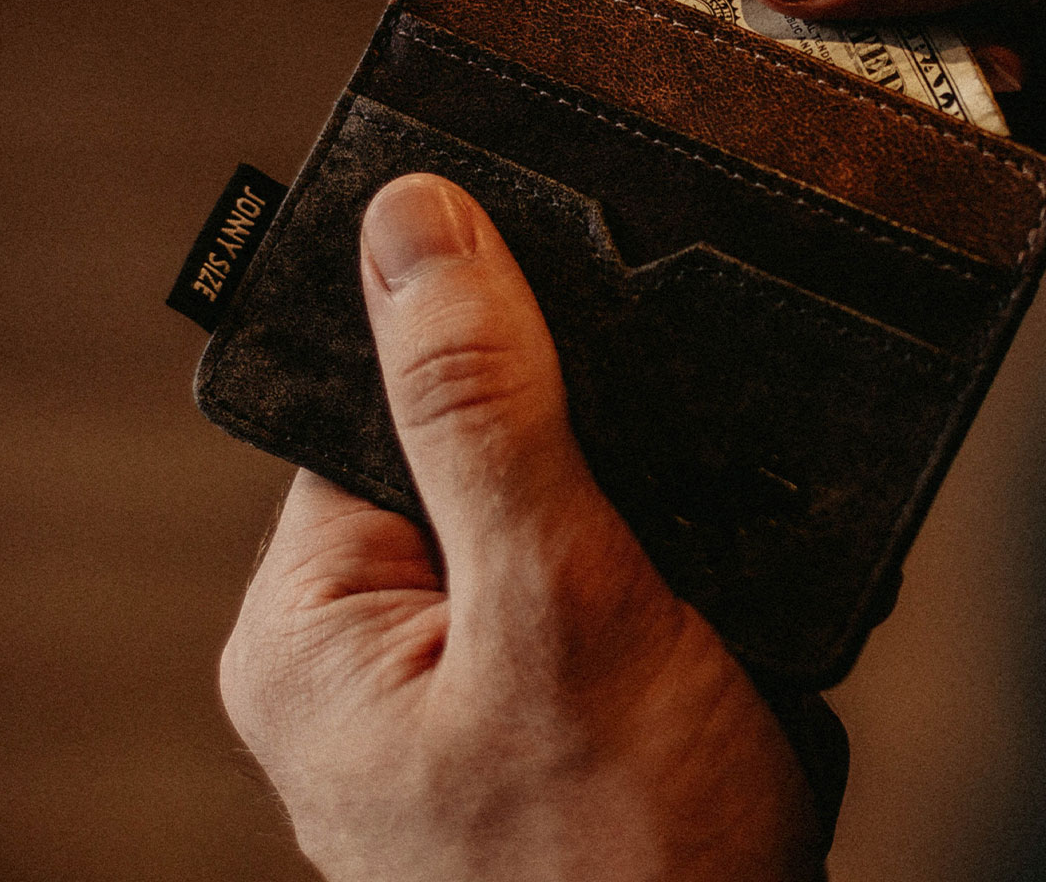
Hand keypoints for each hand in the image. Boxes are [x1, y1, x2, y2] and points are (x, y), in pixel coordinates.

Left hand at [220, 174, 819, 880]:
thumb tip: (416, 227)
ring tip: (706, 608)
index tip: (591, 315)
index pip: (381, 401)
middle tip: (671, 524)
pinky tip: (729, 630)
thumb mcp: (561, 606)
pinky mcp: (559, 712)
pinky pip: (619, 588)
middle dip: (606, 461)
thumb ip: (485, 413)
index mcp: (317, 625)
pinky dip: (689, 584)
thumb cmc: (626, 869)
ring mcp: (474, 689)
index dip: (491, 344)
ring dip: (664, 528)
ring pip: (575, 517)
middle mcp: (378, 654)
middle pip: (489, 454)